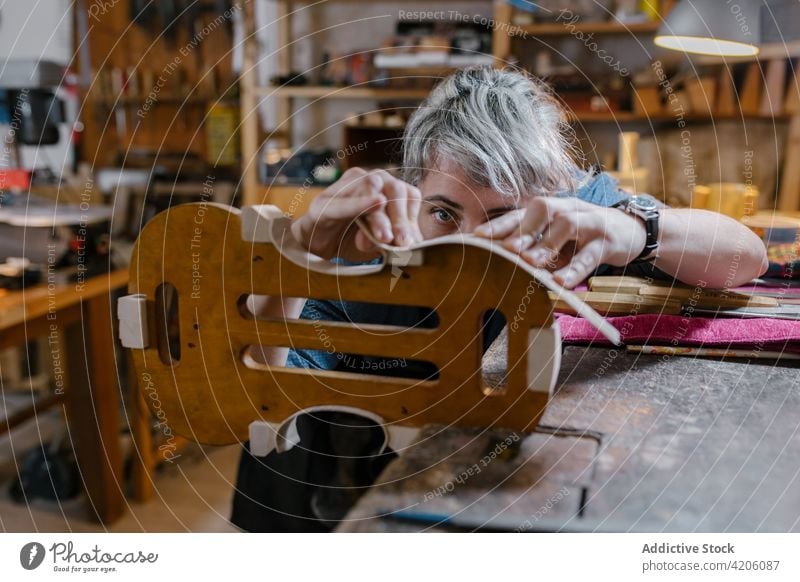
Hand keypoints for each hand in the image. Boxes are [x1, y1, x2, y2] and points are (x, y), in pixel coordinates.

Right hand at [290, 168, 422, 259]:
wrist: (316, 242)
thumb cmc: (350, 237)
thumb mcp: (377, 243)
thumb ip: (389, 241)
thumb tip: (399, 242)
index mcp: (385, 189)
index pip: (407, 194)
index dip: (412, 216)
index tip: (411, 241)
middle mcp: (366, 180)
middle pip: (393, 188)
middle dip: (399, 218)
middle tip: (401, 242)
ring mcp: (344, 187)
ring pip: (370, 188)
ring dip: (379, 215)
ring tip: (384, 236)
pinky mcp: (324, 201)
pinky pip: (344, 202)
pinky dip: (360, 204)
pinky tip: (375, 202)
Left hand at [473, 197, 646, 287]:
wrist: (632, 230)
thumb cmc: (585, 237)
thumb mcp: (558, 239)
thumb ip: (534, 247)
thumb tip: (499, 263)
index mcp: (552, 210)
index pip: (521, 211)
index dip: (499, 223)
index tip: (476, 236)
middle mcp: (569, 209)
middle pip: (543, 209)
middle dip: (523, 229)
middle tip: (506, 249)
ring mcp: (590, 223)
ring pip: (567, 225)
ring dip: (547, 244)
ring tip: (531, 263)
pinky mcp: (608, 241)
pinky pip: (590, 254)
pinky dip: (575, 269)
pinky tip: (561, 283)